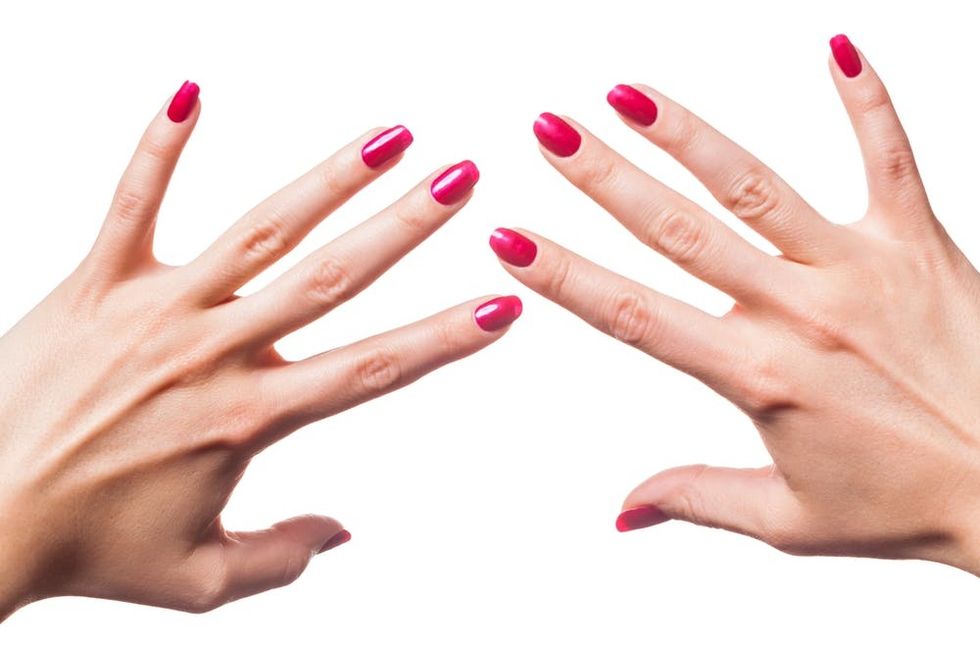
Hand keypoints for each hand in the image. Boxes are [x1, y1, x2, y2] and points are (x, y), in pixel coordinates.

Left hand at [0, 81, 520, 618]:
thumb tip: (341, 532)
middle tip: (461, 178)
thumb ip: (282, 558)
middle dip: (406, 225)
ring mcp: (156, 311)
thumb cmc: (85, 551)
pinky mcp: (96, 285)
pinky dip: (159, 148)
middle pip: (332, 278)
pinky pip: (131, 203)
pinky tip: (194, 93)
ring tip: (387, 135)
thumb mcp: (197, 580)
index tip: (498, 306)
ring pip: (259, 232)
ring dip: (329, 179)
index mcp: (250, 419)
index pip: (372, 370)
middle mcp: (215, 352)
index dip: (443, 340)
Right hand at [491, 35, 979, 573]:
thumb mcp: (791, 521)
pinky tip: (836, 46)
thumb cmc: (910, 505)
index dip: (566, 276)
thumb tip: (622, 511)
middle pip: (679, 232)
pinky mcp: (920, 243)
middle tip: (550, 132)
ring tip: (628, 94)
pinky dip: (865, 99)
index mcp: (761, 377)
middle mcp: (801, 313)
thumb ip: (697, 500)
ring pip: (756, 187)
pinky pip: (890, 156)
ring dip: (686, 135)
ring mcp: (861, 269)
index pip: (636, 317)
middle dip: (603, 179)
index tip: (512, 238)